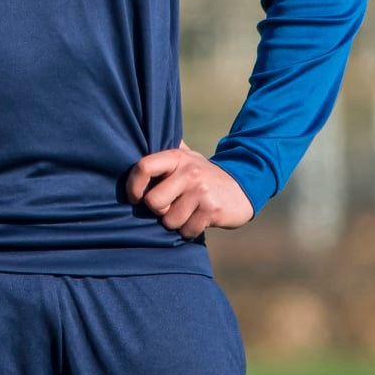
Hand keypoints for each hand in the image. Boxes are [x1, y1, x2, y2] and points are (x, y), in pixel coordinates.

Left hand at [125, 141, 253, 239]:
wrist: (242, 187)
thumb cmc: (203, 176)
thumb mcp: (186, 158)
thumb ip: (165, 155)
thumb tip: (134, 143)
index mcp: (177, 157)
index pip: (144, 167)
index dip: (133, 185)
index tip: (135, 197)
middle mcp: (189, 172)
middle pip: (153, 202)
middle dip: (159, 211)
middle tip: (170, 207)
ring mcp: (201, 191)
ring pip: (170, 221)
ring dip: (176, 223)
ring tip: (187, 212)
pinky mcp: (212, 211)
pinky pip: (187, 231)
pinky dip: (190, 230)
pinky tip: (198, 220)